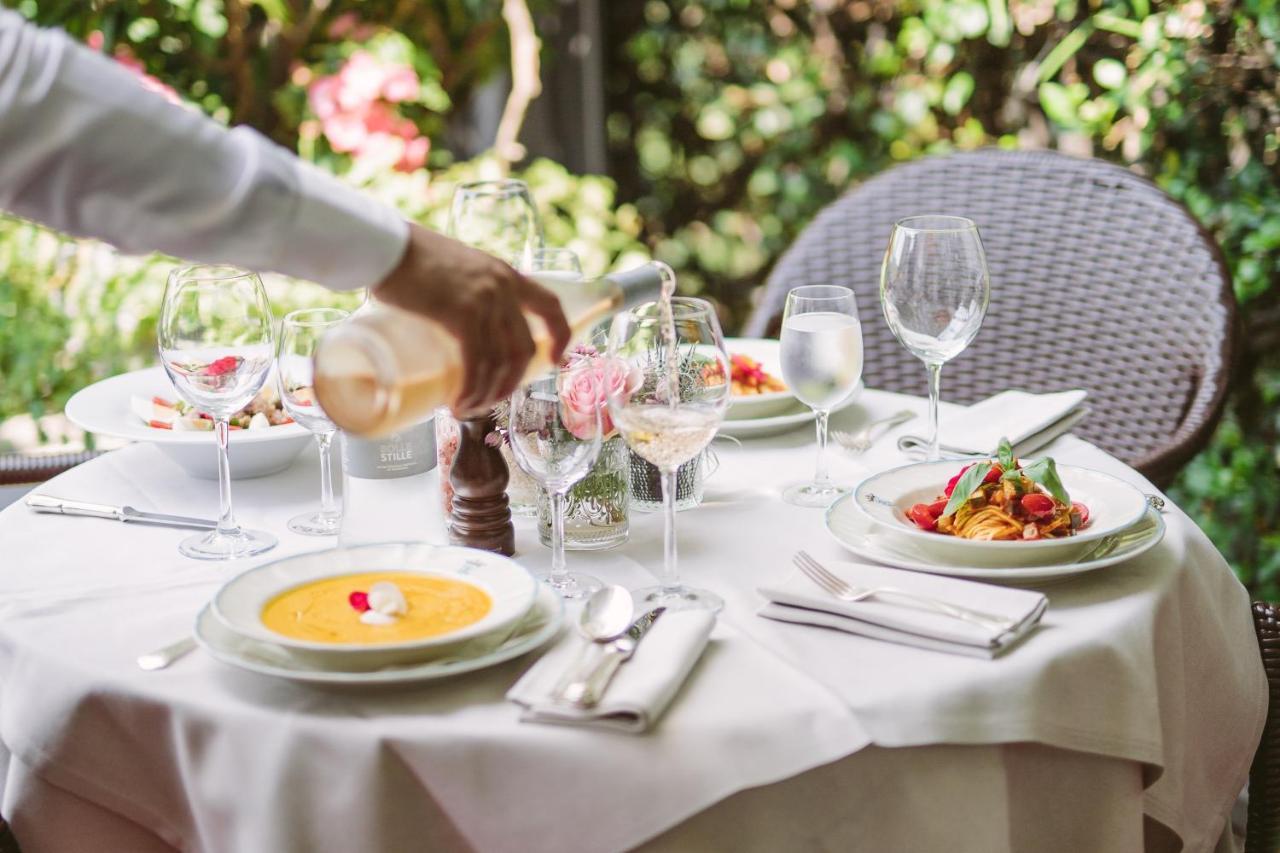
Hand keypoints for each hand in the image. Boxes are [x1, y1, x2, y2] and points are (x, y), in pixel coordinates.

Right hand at [372, 224, 570, 412]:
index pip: (551, 306)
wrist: (385, 245)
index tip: (558, 361)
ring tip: (468, 408)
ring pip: (499, 362)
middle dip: (511, 383)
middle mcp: (503, 288)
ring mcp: (484, 300)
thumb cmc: (411, 259)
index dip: (561, 337)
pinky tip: (458, 403)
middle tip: (492, 400)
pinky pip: (475, 363)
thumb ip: (472, 291)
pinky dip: (470, 389)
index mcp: (507, 275)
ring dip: (486, 394)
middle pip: (524, 349)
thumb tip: (466, 328)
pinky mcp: (460, 314)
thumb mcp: (460, 269)